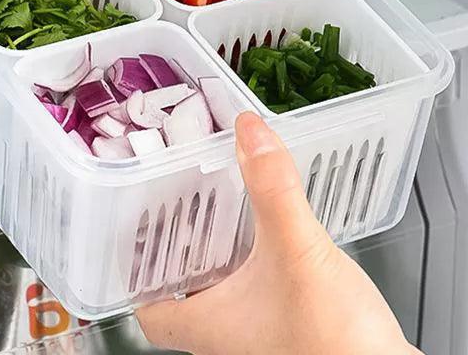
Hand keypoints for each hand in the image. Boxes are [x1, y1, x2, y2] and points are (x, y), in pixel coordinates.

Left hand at [137, 113, 420, 354]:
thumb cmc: (336, 346)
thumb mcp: (297, 251)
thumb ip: (272, 189)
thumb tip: (249, 134)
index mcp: (207, 324)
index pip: (144, 306)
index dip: (132, 271)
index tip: (131, 229)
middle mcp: (226, 334)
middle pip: (179, 289)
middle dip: (177, 244)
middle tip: (175, 201)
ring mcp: (259, 332)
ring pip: (219, 287)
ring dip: (217, 247)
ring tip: (220, 203)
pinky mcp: (291, 323)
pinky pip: (256, 285)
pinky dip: (255, 255)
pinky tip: (272, 229)